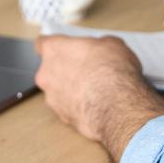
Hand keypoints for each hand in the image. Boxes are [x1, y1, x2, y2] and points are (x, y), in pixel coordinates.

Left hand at [34, 35, 163, 162]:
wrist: (119, 104)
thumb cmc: (114, 70)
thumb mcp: (111, 44)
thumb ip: (97, 47)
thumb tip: (102, 51)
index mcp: (55, 50)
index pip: (44, 43)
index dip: (55, 45)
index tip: (62, 48)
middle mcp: (48, 74)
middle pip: (51, 68)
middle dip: (67, 69)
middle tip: (88, 69)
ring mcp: (54, 99)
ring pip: (60, 90)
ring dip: (74, 89)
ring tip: (97, 89)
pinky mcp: (65, 118)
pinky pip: (70, 108)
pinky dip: (81, 106)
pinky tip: (99, 104)